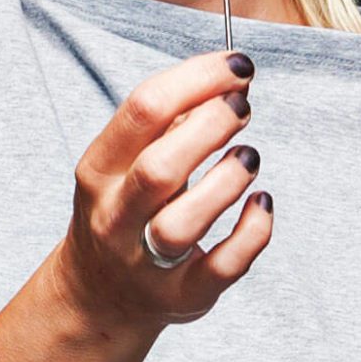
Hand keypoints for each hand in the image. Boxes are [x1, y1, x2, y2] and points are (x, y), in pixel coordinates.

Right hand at [54, 45, 275, 332]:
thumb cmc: (124, 210)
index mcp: (99, 171)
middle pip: (158, 168)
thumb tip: (228, 81)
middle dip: (210, 126)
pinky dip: (252, 231)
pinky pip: (224, 267)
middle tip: (242, 105)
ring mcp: (148, 263)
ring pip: (184, 224)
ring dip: (227, 181)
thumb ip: (169, 123)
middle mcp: (116, 218)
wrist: (99, 296)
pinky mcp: (185, 296)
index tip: (236, 65)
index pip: (141, 112)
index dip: (196, 79)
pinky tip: (262, 202)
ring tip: (248, 156)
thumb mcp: (124, 162)